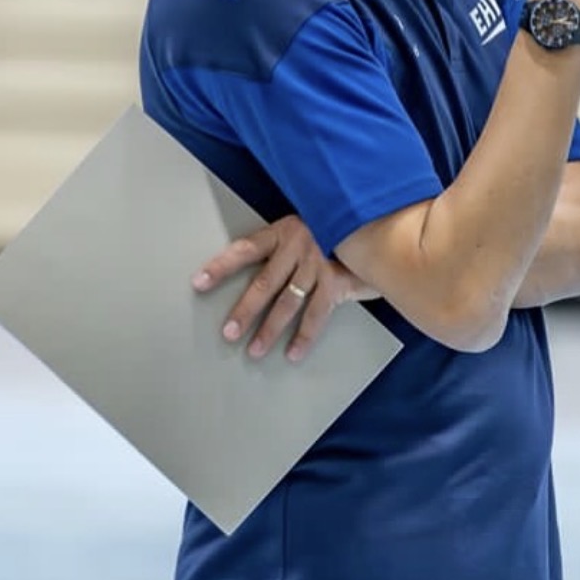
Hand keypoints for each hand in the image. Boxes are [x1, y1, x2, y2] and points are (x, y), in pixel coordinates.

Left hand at [192, 215, 378, 361]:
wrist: (381, 226)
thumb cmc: (341, 230)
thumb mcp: (311, 228)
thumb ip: (287, 247)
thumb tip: (258, 278)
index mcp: (285, 230)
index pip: (245, 249)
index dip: (221, 266)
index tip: (198, 283)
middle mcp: (299, 244)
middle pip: (263, 282)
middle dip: (244, 310)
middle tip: (228, 333)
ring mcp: (319, 262)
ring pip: (287, 303)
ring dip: (269, 329)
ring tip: (254, 350)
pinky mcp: (337, 280)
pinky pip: (316, 314)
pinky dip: (304, 336)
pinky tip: (293, 353)